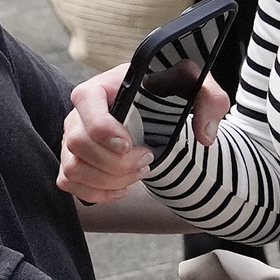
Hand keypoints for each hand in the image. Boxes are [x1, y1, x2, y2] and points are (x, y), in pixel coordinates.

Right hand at [58, 64, 226, 202]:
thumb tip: (206, 135)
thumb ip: (210, 100)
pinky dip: (96, 193)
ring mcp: (72, 138)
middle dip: (116, 162)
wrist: (155, 111)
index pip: (86, 102)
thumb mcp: (195, 86)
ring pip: (74, 168)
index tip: (131, 145)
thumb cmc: (168, 93)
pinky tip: (121, 188)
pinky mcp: (73, 160)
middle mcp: (80, 112)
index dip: (103, 129)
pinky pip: (70, 183)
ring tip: (138, 173)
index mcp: (102, 86)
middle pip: (79, 143)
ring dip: (109, 180)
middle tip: (147, 160)